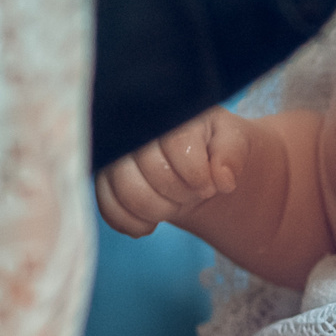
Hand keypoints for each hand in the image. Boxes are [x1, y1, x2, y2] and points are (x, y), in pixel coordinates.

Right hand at [95, 106, 249, 236]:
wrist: (190, 159)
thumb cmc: (211, 144)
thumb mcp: (232, 140)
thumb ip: (232, 154)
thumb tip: (223, 179)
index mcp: (167, 111)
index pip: (177, 146)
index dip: (197, 175)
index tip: (209, 184)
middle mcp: (132, 129)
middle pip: (153, 172)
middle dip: (181, 193)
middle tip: (192, 192)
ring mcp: (112, 156)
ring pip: (129, 194)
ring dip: (160, 210)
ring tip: (174, 203)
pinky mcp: (102, 182)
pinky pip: (110, 211)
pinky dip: (135, 224)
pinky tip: (153, 222)